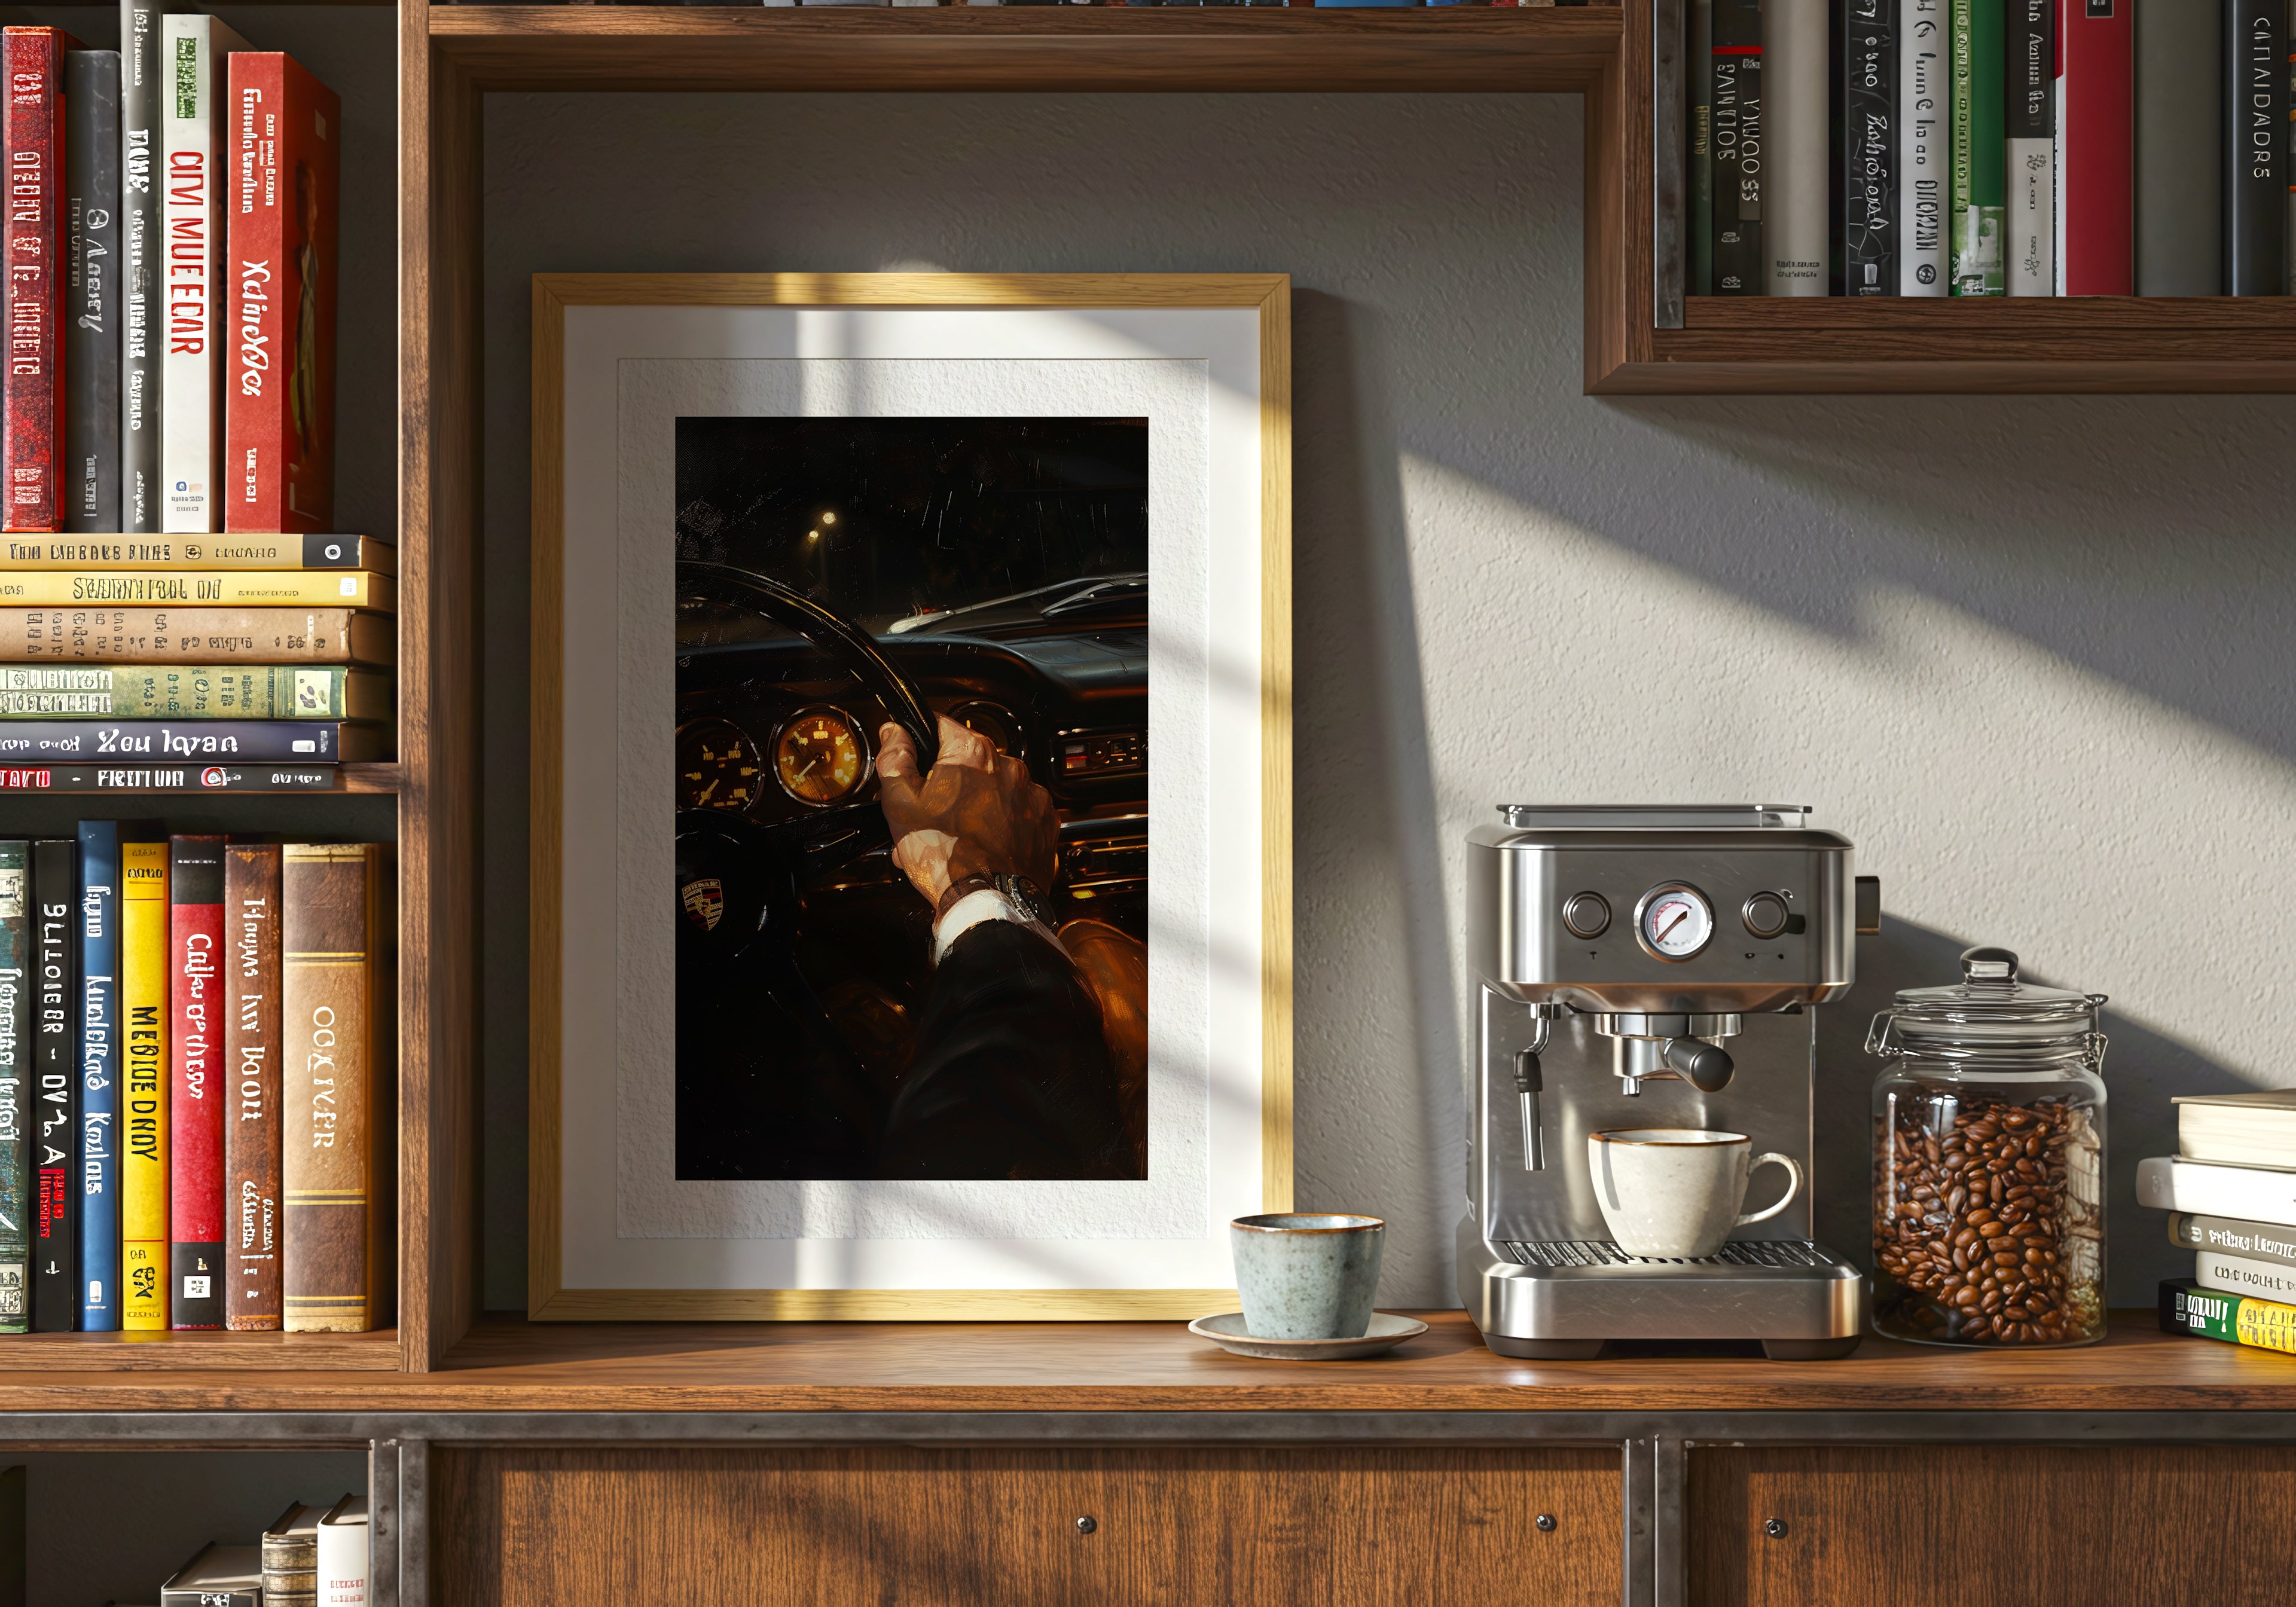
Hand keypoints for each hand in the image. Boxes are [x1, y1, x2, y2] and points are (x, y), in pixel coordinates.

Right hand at [877, 715, 1057, 909]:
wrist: (988, 901)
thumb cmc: (946, 855)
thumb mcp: (901, 803)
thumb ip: (896, 758)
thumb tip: (896, 733)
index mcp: (973, 754)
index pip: (943, 726)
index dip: (924, 742)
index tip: (918, 759)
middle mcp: (1009, 767)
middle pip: (970, 762)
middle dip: (949, 782)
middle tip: (932, 812)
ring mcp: (1030, 795)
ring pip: (994, 788)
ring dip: (976, 804)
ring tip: (956, 835)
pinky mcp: (1044, 822)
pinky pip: (1017, 812)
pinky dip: (1002, 824)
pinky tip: (982, 844)